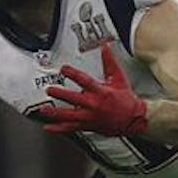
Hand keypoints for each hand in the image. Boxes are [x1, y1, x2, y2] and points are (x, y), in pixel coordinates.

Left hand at [32, 43, 148, 136]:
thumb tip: (106, 47)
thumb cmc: (126, 99)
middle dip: (61, 94)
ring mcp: (89, 117)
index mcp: (100, 92)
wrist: (134, 120)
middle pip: (74, 99)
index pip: (85, 81)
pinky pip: (71, 128)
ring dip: (55, 113)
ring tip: (43, 110)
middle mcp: (93, 104)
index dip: (73, 74)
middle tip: (50, 89)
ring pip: (69, 116)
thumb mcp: (118, 78)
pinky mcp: (88, 126)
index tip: (64, 69)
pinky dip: (58, 129)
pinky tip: (48, 127)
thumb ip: (109, 62)